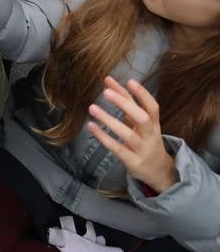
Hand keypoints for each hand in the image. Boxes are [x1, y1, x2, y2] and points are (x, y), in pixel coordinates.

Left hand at [88, 77, 178, 193]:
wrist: (159, 171)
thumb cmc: (146, 140)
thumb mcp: (141, 122)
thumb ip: (126, 102)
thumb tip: (108, 80)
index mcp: (154, 123)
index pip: (152, 107)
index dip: (143, 94)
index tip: (129, 80)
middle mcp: (150, 135)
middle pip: (142, 118)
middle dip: (125, 104)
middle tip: (106, 92)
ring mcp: (142, 149)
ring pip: (127, 134)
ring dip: (109, 120)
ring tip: (92, 107)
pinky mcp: (133, 161)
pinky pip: (117, 149)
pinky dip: (104, 137)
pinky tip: (91, 126)